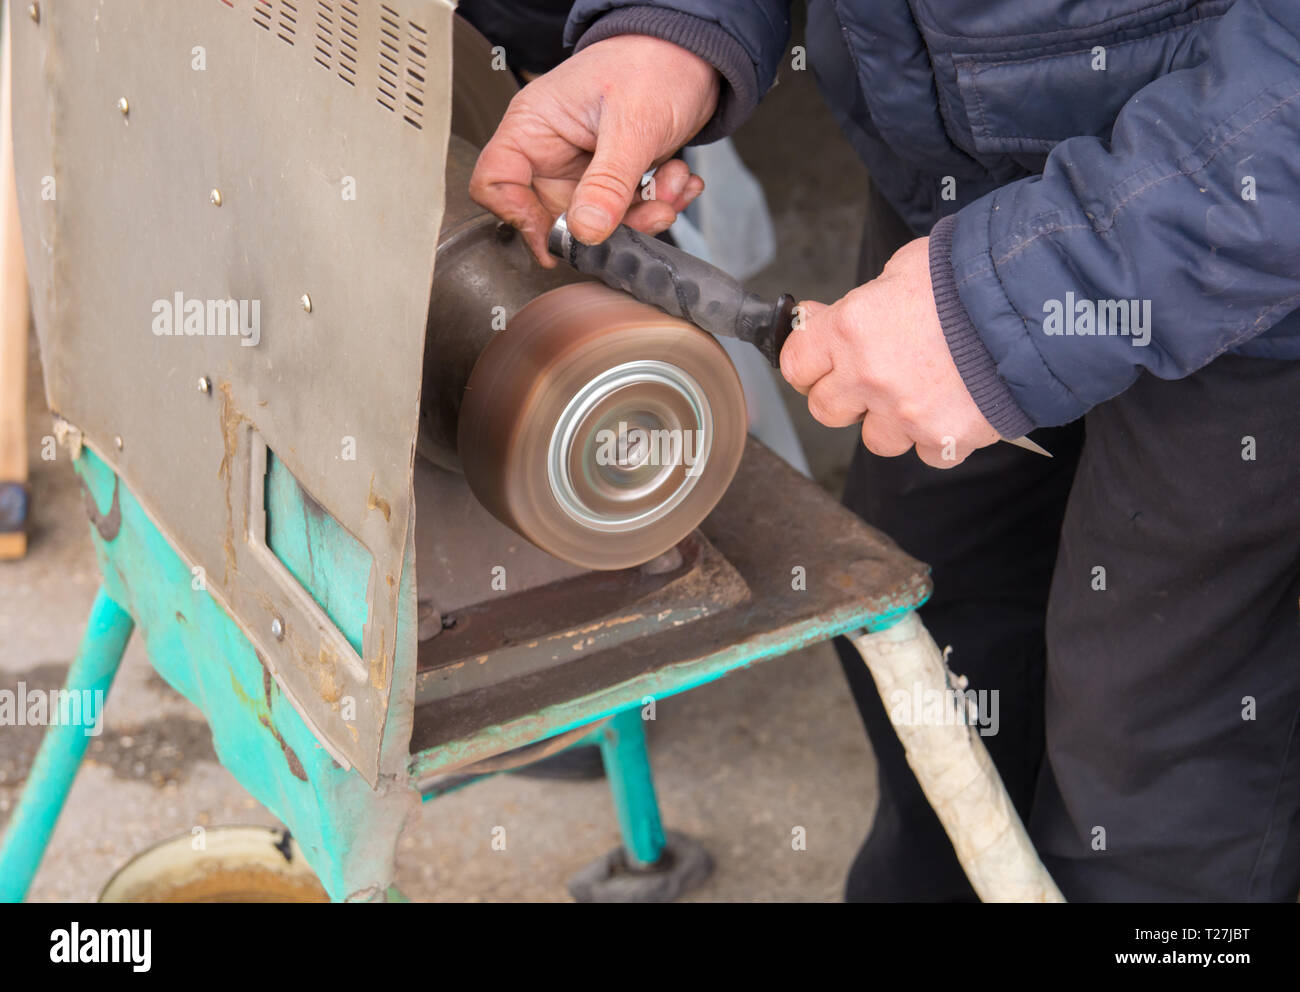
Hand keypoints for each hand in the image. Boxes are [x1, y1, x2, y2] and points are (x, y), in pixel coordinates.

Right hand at [469, 36, 721, 265]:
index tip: (563, 235)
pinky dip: (656, 204)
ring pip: (597, 222)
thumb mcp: (632, 124)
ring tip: (671, 186)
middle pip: (553, 217)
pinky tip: (677, 182)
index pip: (494, 183)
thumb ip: (608, 182)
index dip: (519, 216)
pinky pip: (625, 213)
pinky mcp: (611, 180)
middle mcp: (551, 152)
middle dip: (606, 224)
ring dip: (641, 214)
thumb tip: (585, 231)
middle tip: (647, 211)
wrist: (692, 55)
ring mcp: (581, 169)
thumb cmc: (651, 63)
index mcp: (534, 127)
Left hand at [780, 238, 999, 467]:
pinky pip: (926, 453)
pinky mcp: (944, 438)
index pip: (796, 365)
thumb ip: (859, 303)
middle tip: (872, 378)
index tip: (821, 363)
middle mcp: (869, 376)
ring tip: (923, 391)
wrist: (1034, 304)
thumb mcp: (902, 269)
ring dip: (892, 422)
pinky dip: (938, 437)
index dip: (809, 364)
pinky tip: (955, 406)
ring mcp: (905, 413)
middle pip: (825, 410)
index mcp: (850, 329)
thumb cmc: (970, 278)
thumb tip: (822, 318)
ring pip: (875, 440)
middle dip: (845, 397)